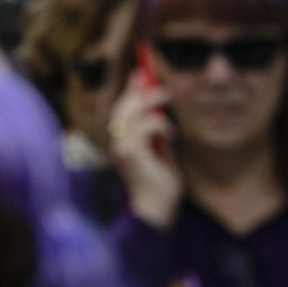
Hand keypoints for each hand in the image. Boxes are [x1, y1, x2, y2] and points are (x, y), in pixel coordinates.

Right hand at [108, 70, 181, 229]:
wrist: (157, 212)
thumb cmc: (160, 186)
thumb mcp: (161, 153)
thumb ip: (157, 134)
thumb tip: (161, 113)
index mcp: (121, 144)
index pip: (121, 110)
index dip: (129, 91)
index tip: (138, 74)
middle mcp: (116, 144)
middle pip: (122, 108)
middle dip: (138, 92)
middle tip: (156, 83)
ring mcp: (121, 149)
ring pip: (130, 114)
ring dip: (150, 103)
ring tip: (167, 97)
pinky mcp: (131, 154)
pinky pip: (144, 128)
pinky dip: (159, 125)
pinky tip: (170, 133)